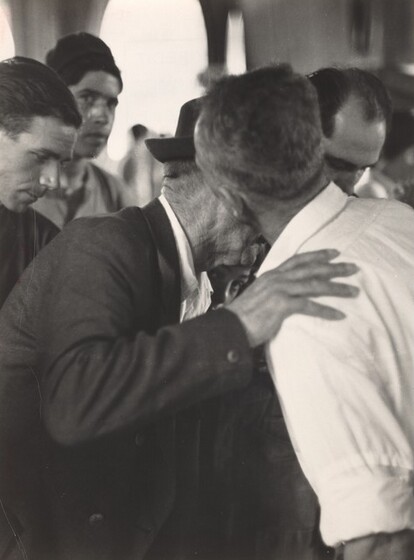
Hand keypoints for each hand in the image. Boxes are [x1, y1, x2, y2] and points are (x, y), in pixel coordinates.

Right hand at [226, 249, 358, 347]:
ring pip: (314, 285)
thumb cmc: (243, 317)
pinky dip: (326, 311)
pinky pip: (309, 306)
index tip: (335, 253)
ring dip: (336, 288)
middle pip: (311, 269)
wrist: (230, 327)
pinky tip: (339, 315)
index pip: (299, 260)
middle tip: (354, 268)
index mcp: (272, 275)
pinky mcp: (281, 305)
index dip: (318, 255)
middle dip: (335, 268)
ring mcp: (279, 290)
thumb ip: (273, 292)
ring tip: (354, 292)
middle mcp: (277, 278)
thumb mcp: (259, 297)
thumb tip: (285, 296)